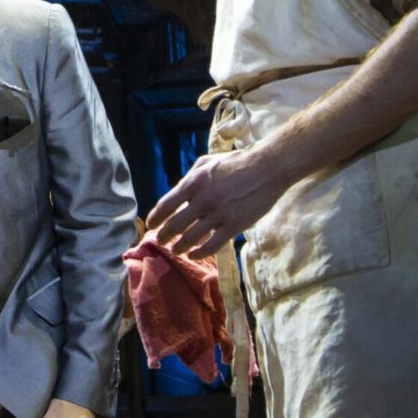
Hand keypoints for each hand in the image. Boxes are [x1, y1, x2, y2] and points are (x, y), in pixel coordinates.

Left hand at [146, 146, 298, 259]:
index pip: (166, 205)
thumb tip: (177, 193)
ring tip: (175, 250)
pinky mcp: (234, 226)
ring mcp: (219, 215)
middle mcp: (203, 200)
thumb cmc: (235, 162)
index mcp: (194, 182)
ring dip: (179, 247)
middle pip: (175, 225)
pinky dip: (199, 253)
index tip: (150, 225)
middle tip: (159, 241)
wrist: (267, 169)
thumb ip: (189, 178)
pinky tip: (193, 254)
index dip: (155, 218)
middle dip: (163, 236)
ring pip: (191, 238)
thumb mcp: (206, 162)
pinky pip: (212, 246)